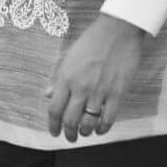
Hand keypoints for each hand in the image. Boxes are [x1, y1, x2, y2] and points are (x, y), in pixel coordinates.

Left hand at [46, 14, 145, 140]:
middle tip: (70, 137)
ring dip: (85, 132)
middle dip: (68, 133)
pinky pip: (108, 118)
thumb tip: (48, 95)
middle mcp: (80, 87)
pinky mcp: (117, 93)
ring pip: (88, 122)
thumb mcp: (68, 56)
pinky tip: (100, 129)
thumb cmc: (92, 40)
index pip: (54, 109)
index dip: (53, 125)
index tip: (54, 132)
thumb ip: (57, 78)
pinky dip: (103, 128)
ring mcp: (99, 91)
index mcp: (65, 77)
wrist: (118, 30)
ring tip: (85, 133)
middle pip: (70, 120)